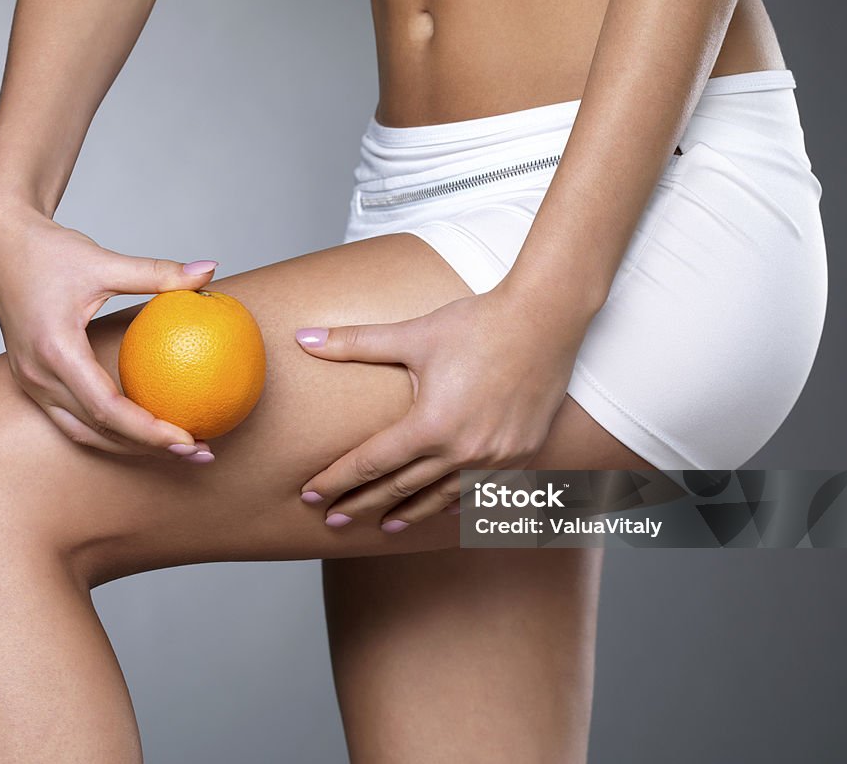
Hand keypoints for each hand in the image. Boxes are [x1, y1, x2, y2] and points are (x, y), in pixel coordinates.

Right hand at [0, 201, 217, 459]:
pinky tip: (146, 429)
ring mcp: (31, 382)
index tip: (189, 439)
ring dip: (131, 447)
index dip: (149, 431)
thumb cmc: (48, 250)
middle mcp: (38, 374)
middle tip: (199, 453)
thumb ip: (159, 272)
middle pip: (99, 430)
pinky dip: (110, 430)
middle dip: (151, 449)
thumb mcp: (105, 260)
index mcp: (55, 349)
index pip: (108, 407)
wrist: (0, 242)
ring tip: (177, 449)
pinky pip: (73, 419)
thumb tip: (211, 270)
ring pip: (84, 432)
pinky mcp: (33, 381)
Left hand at [294, 283, 593, 530]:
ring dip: (408, 514)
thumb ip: (353, 343)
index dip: (337, 480)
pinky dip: (454, 503)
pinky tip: (441, 509)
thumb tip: (302, 338)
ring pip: (441, 498)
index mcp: (431, 425)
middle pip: (399, 488)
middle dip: (361, 505)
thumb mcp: (413, 334)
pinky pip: (479, 492)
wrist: (545, 320)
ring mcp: (494, 459)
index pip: (371, 463)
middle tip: (333, 520)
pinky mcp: (520, 455)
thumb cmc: (478, 325)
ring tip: (384, 527)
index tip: (310, 495)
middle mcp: (462, 451)